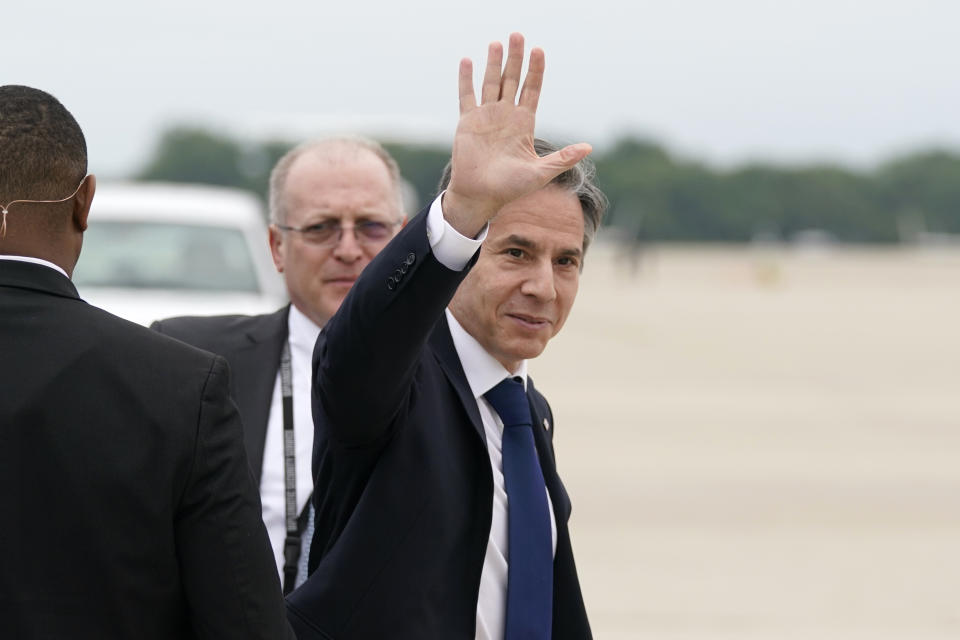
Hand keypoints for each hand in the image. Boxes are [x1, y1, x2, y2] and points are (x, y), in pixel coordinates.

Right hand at [443, 33, 591, 237]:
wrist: (481, 196)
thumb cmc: (510, 188)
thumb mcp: (540, 173)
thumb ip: (562, 158)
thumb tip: (588, 147)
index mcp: (524, 123)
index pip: (532, 89)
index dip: (535, 70)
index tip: (539, 50)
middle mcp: (506, 115)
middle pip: (512, 79)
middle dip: (516, 57)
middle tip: (517, 35)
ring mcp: (486, 116)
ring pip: (490, 82)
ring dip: (493, 62)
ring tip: (497, 42)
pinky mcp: (468, 122)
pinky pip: (466, 95)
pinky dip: (466, 78)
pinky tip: (468, 61)